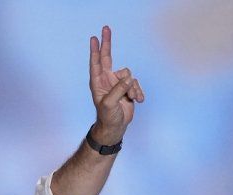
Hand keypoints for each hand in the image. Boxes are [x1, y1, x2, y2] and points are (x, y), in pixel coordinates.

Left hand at [88, 26, 144, 144]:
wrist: (115, 128)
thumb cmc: (107, 117)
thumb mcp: (110, 104)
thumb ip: (119, 89)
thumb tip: (128, 78)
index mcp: (98, 83)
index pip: (96, 63)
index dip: (96, 50)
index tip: (94, 38)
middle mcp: (107, 80)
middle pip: (108, 57)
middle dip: (107, 43)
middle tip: (106, 28)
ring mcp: (117, 84)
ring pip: (129, 75)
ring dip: (133, 87)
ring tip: (131, 99)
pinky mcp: (127, 89)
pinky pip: (135, 84)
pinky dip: (138, 92)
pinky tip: (137, 101)